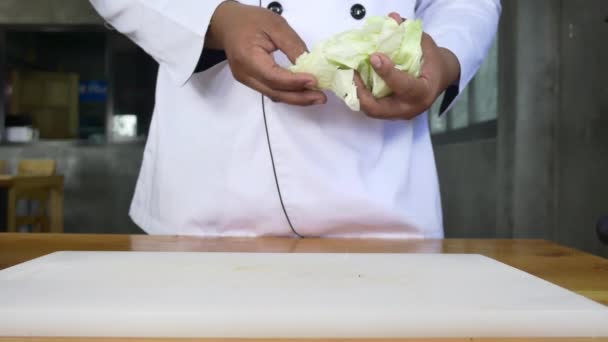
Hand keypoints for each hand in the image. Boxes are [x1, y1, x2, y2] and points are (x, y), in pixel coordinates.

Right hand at [206, 1, 326, 105]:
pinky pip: (272, 91)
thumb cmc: (250, 21)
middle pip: (275, 92)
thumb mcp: (275, 25)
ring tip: (316, 96)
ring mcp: (247, 80)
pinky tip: (303, 91)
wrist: (228, 24)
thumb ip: (292, 45)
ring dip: (296, 98)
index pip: (273, 76)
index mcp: (247, 57)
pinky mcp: (252, 82)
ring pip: (274, 95)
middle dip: (300, 97)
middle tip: (321, 97)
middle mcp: (245, 74)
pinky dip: (289, 93)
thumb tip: (310, 65)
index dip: (295, 81)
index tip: (315, 80)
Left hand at [356, 13, 460, 119]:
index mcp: (423, 92)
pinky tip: (355, 80)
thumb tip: (392, 19)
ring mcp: (398, 114)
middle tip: (351, 72)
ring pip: (371, 110)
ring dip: (357, 93)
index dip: (387, 73)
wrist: (440, 79)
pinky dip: (361, 95)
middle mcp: (410, 108)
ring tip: (350, 74)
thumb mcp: (426, 45)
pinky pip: (371, 107)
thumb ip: (409, 34)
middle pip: (378, 108)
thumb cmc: (433, 62)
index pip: (404, 86)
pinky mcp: (390, 113)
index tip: (374, 57)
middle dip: (361, 92)